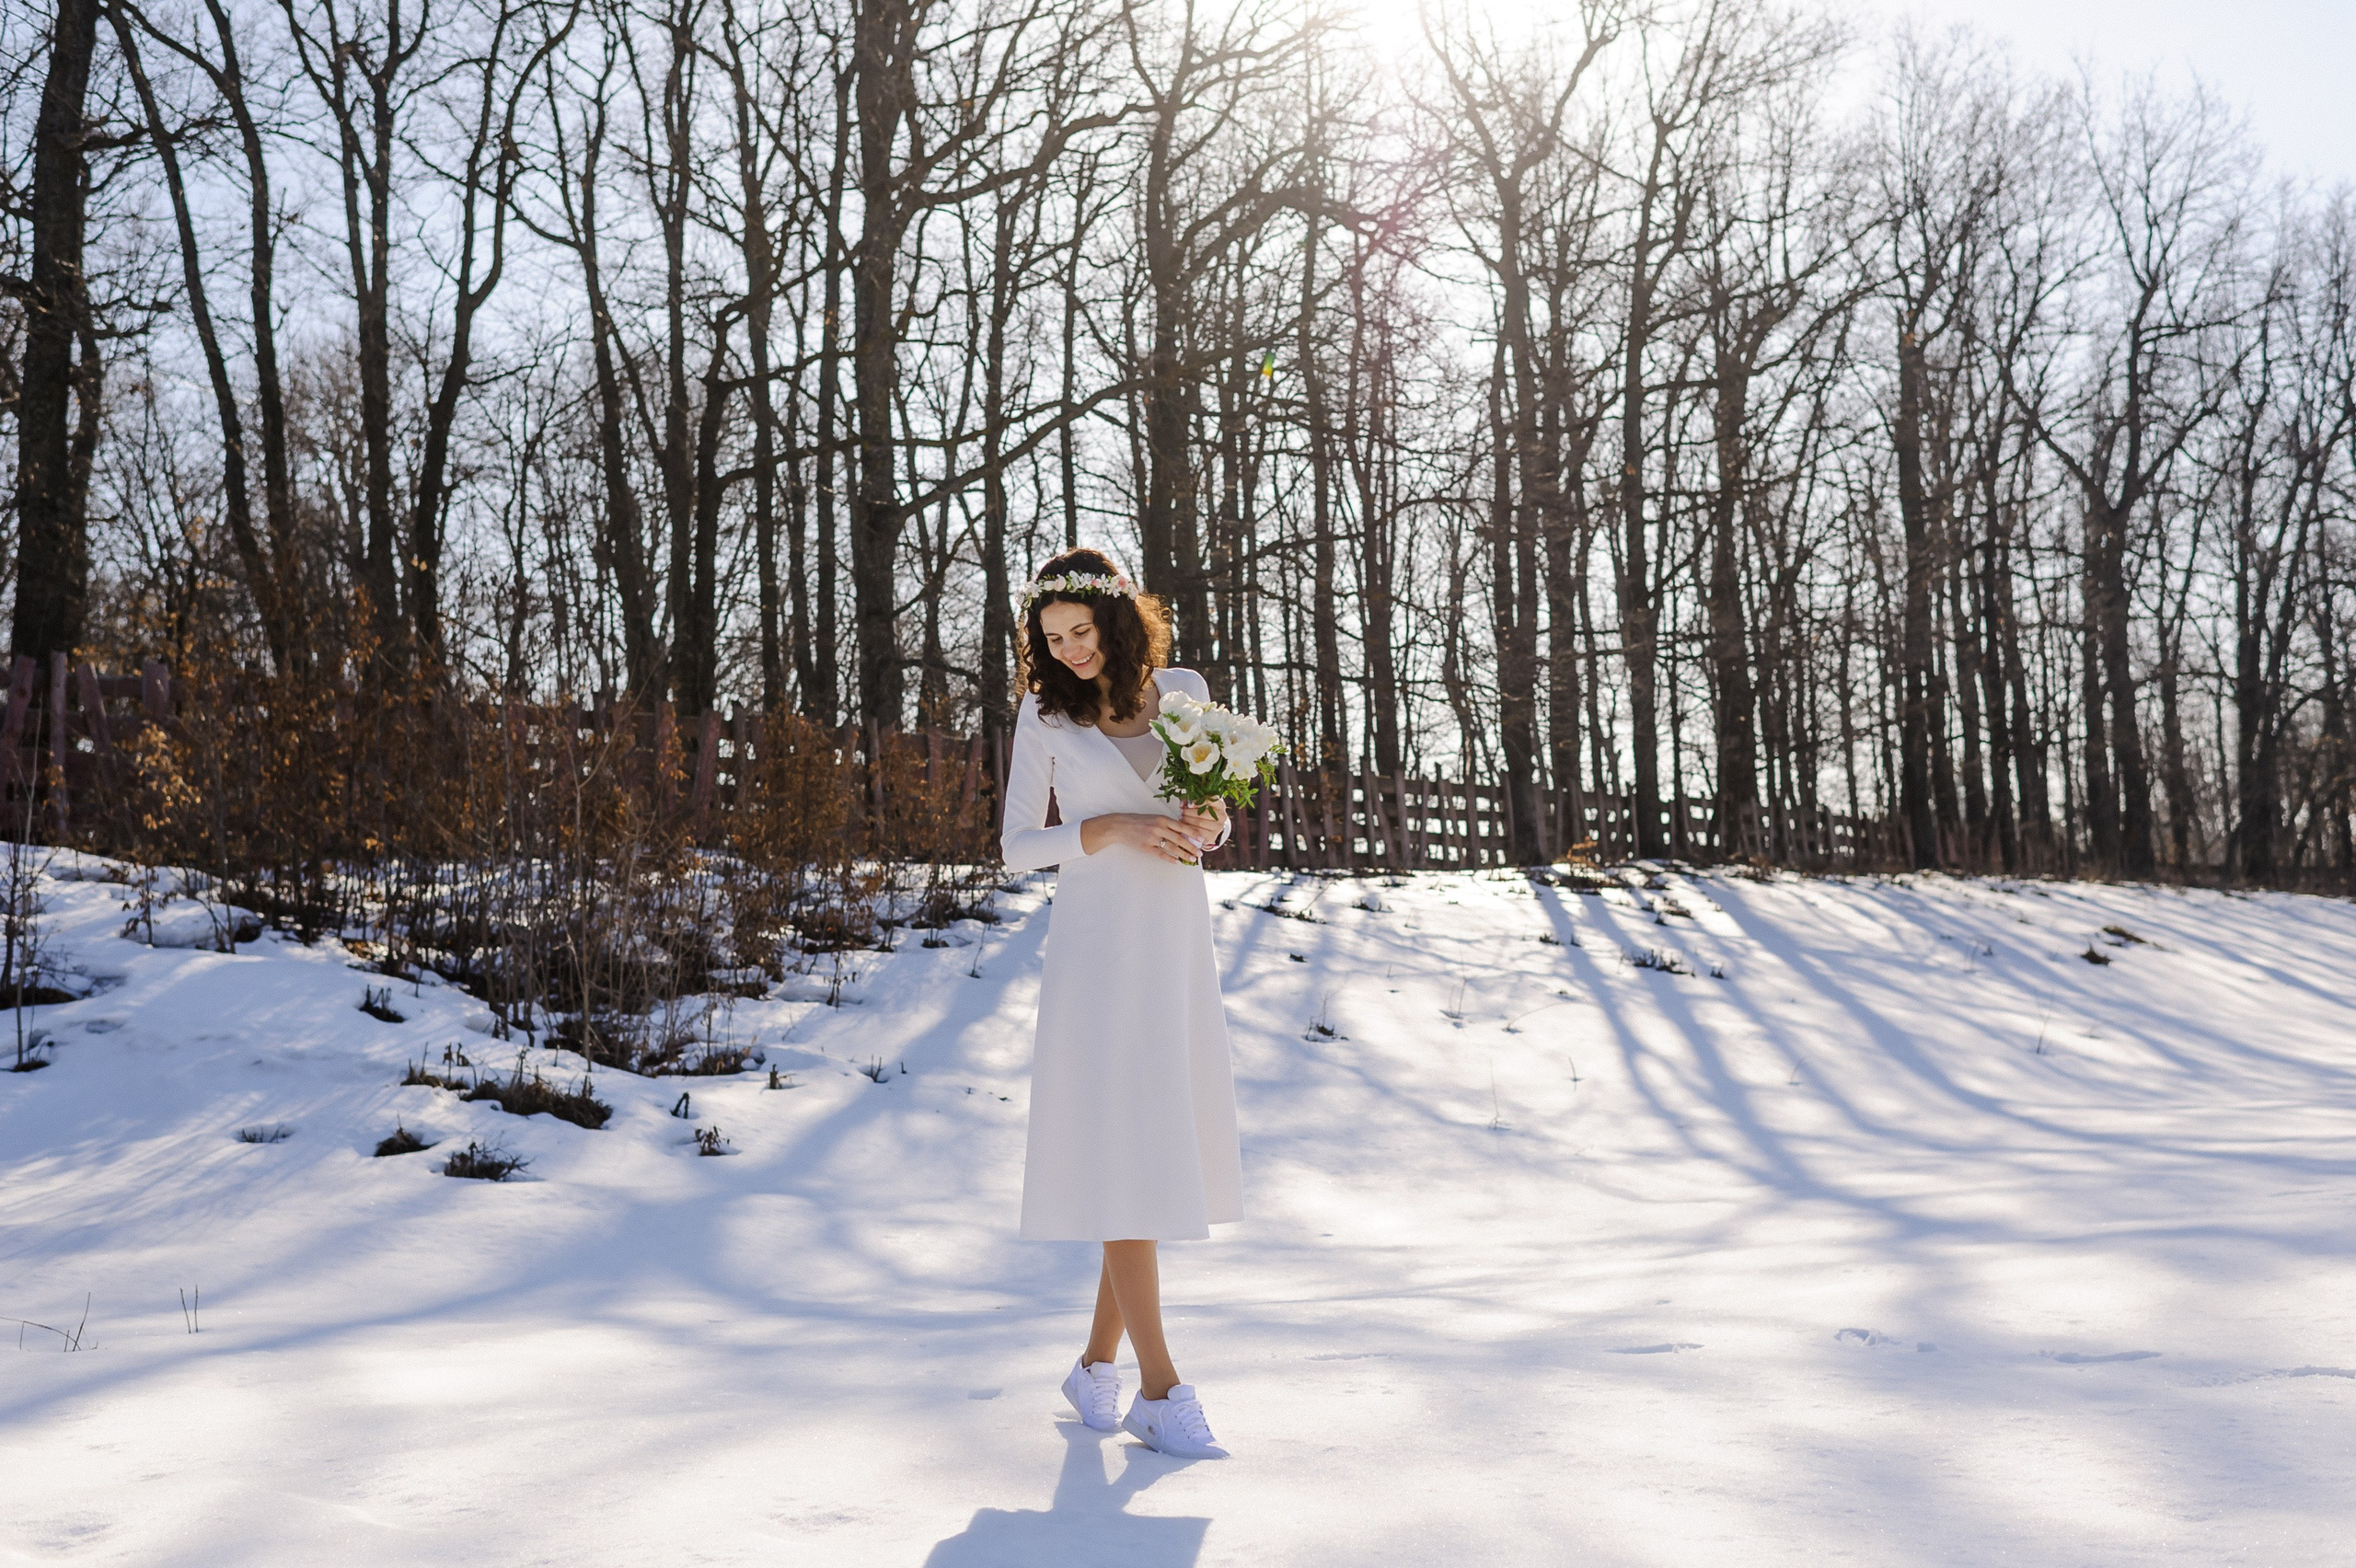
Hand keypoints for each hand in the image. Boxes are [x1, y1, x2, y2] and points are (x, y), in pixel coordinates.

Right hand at [1080, 812, 1205, 863]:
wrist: (1121, 826)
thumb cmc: (1139, 821)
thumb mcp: (1155, 818)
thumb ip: (1168, 824)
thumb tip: (1184, 833)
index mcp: (1162, 819)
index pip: (1182, 827)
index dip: (1193, 833)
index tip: (1202, 839)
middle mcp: (1159, 827)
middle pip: (1179, 839)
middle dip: (1191, 847)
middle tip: (1199, 853)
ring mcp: (1152, 838)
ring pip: (1172, 847)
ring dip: (1183, 854)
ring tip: (1191, 859)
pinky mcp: (1146, 847)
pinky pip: (1161, 854)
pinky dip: (1170, 858)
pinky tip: (1177, 862)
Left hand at [1180, 799, 1227, 851]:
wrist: (1211, 828)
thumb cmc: (1205, 814)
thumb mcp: (1202, 805)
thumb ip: (1192, 801)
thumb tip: (1182, 803)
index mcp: (1220, 805)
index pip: (1210, 800)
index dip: (1198, 801)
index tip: (1189, 804)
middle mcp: (1221, 816)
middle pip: (1202, 812)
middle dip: (1189, 812)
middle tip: (1181, 812)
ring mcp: (1218, 827)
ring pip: (1199, 822)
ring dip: (1188, 820)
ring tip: (1182, 818)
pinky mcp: (1212, 836)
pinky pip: (1198, 831)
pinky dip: (1190, 828)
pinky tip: (1185, 826)